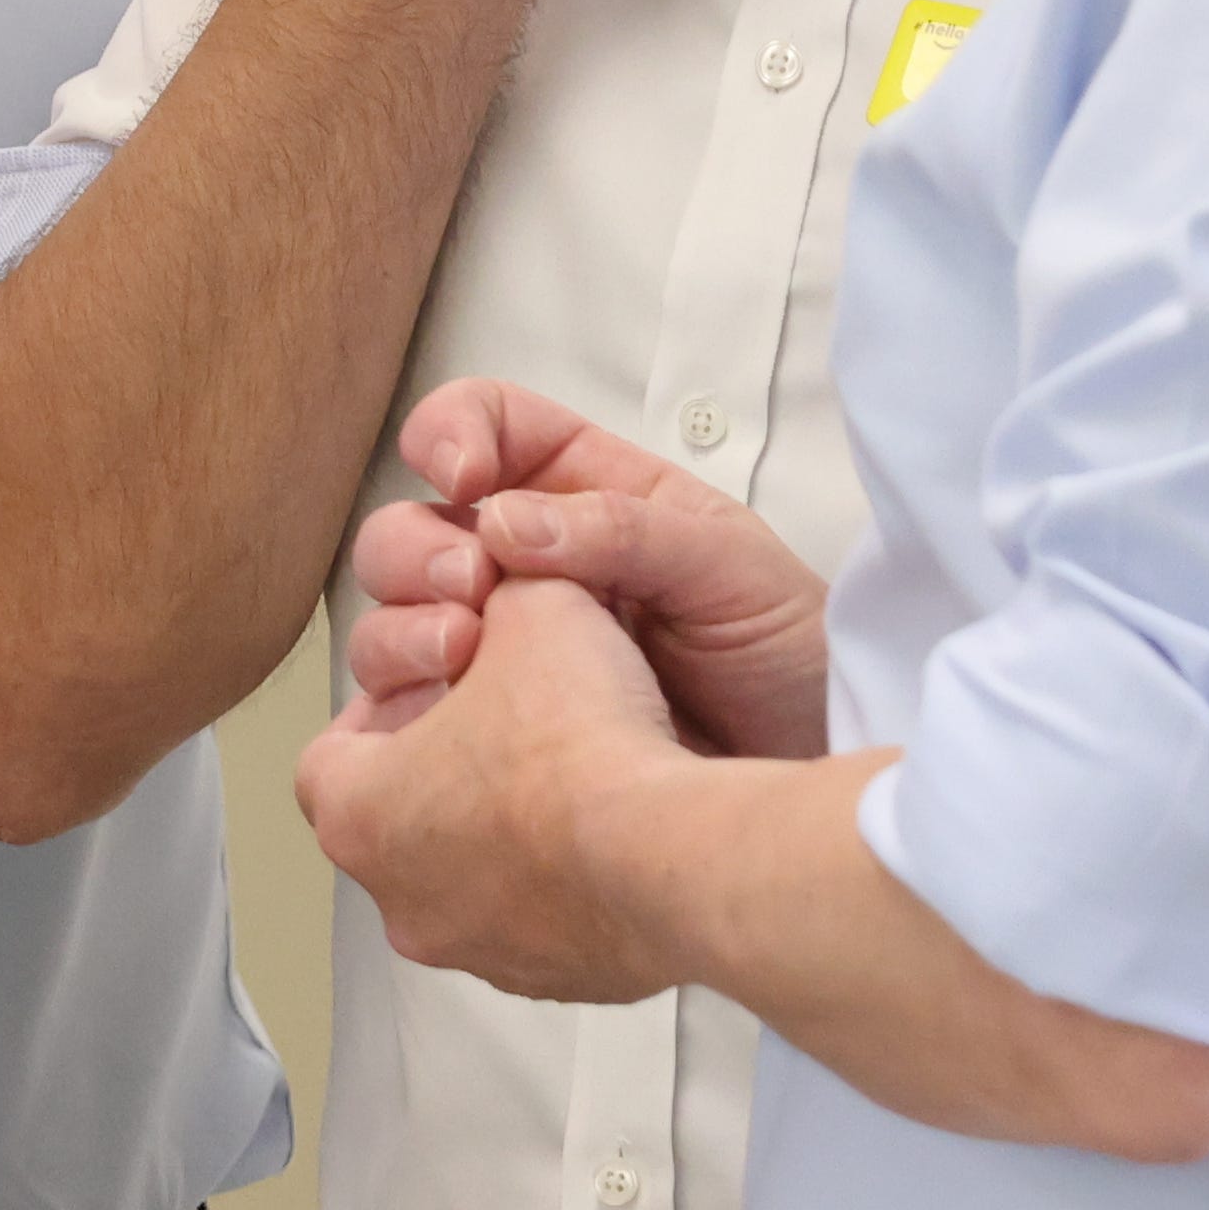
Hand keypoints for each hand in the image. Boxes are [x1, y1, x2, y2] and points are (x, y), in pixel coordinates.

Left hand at [301, 576, 739, 1007]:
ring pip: (471, 882)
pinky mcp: (553, 980)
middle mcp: (400, 899)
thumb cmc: (577, 738)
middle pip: (402, 822)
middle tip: (508, 722)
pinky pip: (546, 925)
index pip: (331, 755)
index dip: (386, 705)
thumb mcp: (534, 609)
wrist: (670, 853)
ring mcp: (475, 950)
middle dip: (449, 771)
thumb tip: (517, 582)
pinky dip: (568, 884)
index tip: (436, 680)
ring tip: (571, 779)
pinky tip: (615, 834)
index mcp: (357, 813)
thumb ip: (505, 590)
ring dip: (507, 835)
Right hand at [342, 379, 841, 756]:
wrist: (815, 782)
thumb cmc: (794, 664)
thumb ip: (624, 530)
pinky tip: (439, 722)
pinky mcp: (490, 742)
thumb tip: (500, 518)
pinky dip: (400, 713)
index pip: (486, 427)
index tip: (462, 477)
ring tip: (461, 654)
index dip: (453, 433)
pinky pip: (406, 717)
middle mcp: (531, 569)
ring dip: (403, 627)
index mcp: (587, 496)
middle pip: (414, 526)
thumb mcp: (733, 569)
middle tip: (469, 585)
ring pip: (394, 618)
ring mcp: (505, 657)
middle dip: (418, 548)